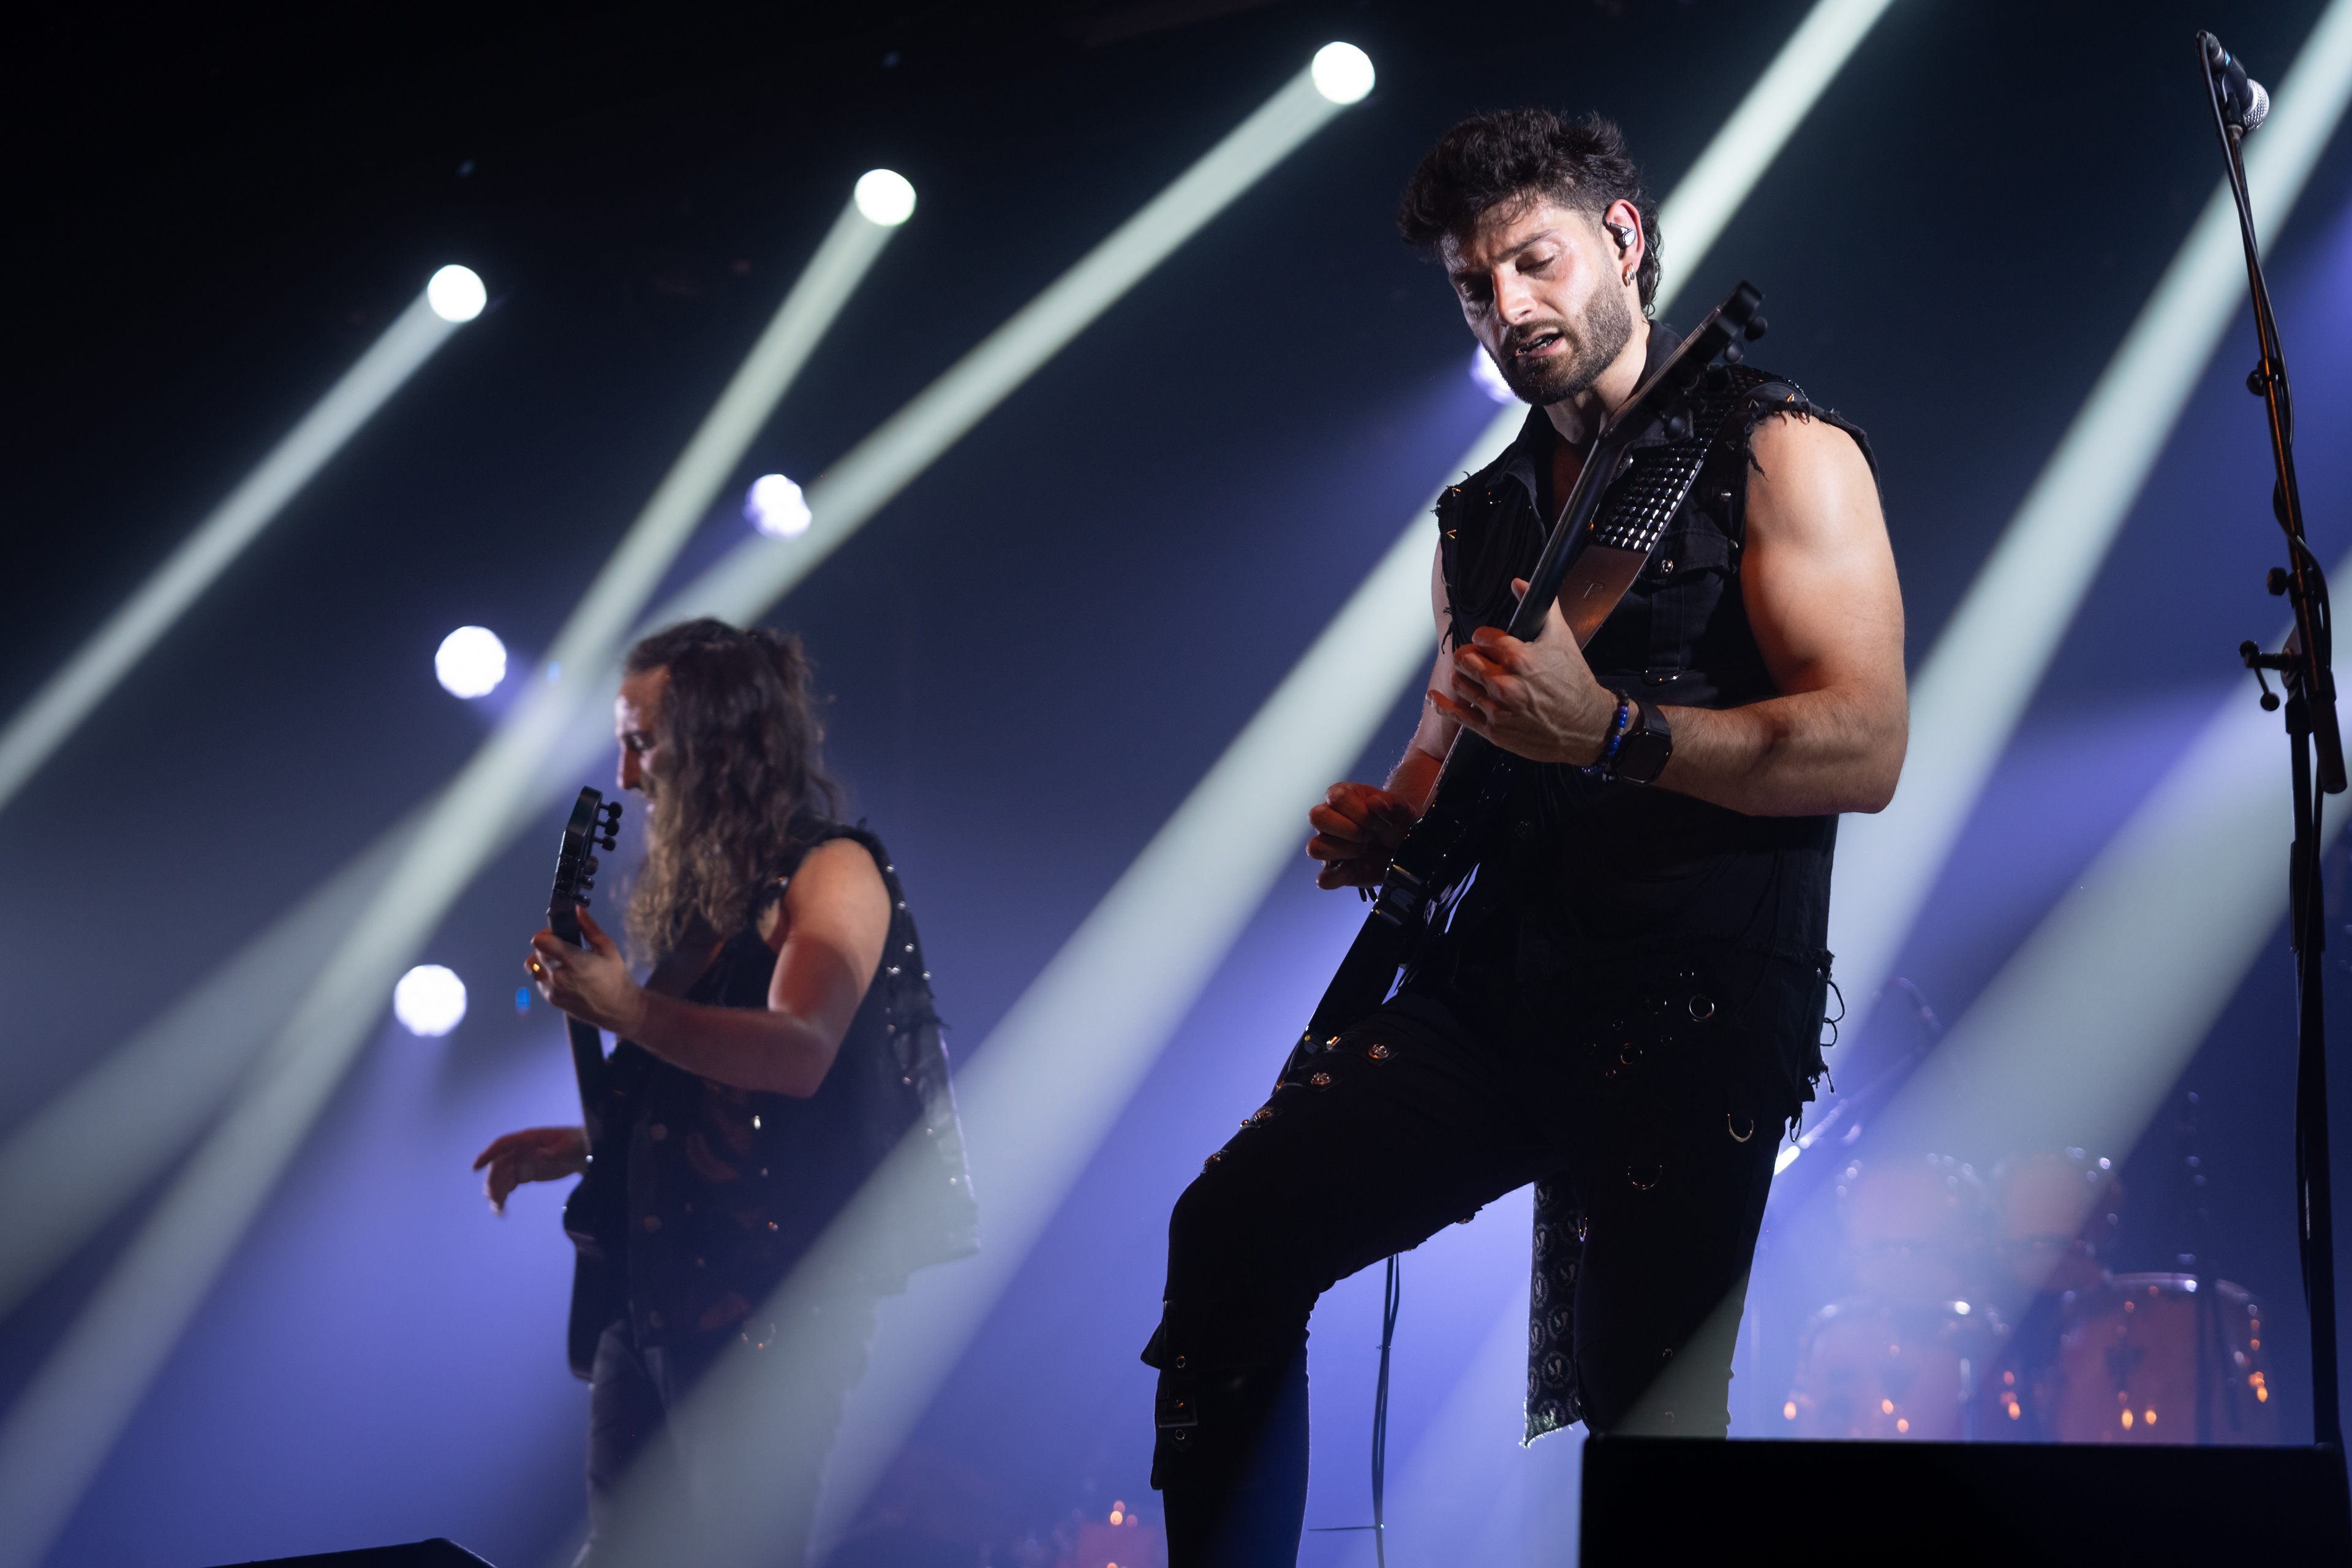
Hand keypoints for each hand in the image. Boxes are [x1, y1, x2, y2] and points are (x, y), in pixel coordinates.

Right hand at [472, 1125, 588, 1212]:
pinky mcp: (525, 1174)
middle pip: (498, 1165)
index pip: (502, 1144)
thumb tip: (538, 1155)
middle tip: (494, 1199)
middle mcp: (520, 1150)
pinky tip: (501, 1211)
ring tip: (498, 1210)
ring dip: (495, 1192)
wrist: (585, 1153)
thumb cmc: (578, 1145)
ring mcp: (521, 1162)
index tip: (475, 1167)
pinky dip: (502, 1197)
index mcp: (528, 1139)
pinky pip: (508, 1185)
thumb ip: (554, 1153)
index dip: (487, 1154)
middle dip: (493, 1182)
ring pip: (501, 1178)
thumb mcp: (569, 1148)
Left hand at [528, 905, 643, 1034]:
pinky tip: (564, 975)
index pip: (540, 942)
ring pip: (533, 966)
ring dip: (543, 960)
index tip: (556, 934)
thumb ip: (589, 927)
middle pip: (537, 951)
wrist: (618, 1009)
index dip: (545, 934)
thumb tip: (579, 909)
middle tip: (564, 947)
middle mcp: (558, 976)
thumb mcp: (607, 948)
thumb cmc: (616, 977)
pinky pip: (539, 980)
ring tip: (561, 962)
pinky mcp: (551, 999)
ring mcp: (552, 989)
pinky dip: (546, 974)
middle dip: (548, 945)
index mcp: (573, 961)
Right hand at [1306, 782, 1418, 888]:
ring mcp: (1328, 845)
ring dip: (1343, 850)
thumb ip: (1392, 803)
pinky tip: (1356, 868)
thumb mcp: (1402, 809)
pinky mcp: (1334, 870)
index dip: (1360, 812)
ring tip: (1363, 850)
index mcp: (1341, 797)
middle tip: (1369, 836)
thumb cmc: (1397, 822)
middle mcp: (1329, 819)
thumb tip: (1374, 803)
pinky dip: (1340, 876)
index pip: (1336, 798)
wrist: (1404, 844)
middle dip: (1349, 829)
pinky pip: (1323, 879)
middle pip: (1316, 817)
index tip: (1380, 823)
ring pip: (1314, 847)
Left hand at [1430, 579, 1620, 764]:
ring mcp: (1497, 709)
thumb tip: (1518, 583)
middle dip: (1470, 654)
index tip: (1490, 642)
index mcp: (1519, 658)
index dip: (1485, 637)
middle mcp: (1505, 683)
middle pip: (1465, 659)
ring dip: (1463, 676)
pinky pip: (1458, 715)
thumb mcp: (1562, 637)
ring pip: (1460, 683)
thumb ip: (1540, 606)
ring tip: (1473, 675)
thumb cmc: (1575, 683)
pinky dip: (1442, 704)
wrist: (1587, 725)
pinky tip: (1434, 697)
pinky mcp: (1494, 730)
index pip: (1481, 637)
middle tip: (1478, 657)